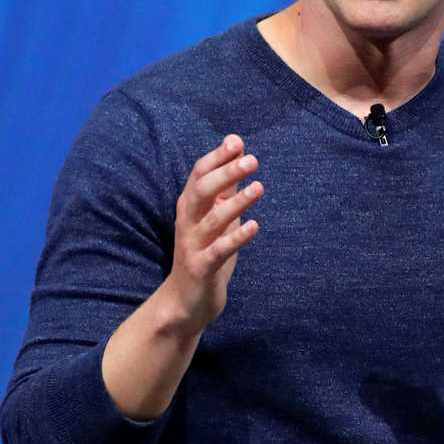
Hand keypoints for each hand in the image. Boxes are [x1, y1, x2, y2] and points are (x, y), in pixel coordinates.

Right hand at [164, 134, 262, 328]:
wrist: (184, 302)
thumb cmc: (204, 253)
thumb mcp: (215, 216)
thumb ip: (225, 186)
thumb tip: (235, 147)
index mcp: (190, 208)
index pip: (198, 176)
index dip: (216, 158)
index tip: (237, 142)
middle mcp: (187, 223)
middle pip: (201, 192)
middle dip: (225, 174)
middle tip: (252, 161)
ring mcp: (193, 247)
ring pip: (212, 220)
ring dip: (236, 203)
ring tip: (258, 187)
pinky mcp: (202, 269)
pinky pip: (218, 252)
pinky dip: (235, 238)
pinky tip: (254, 226)